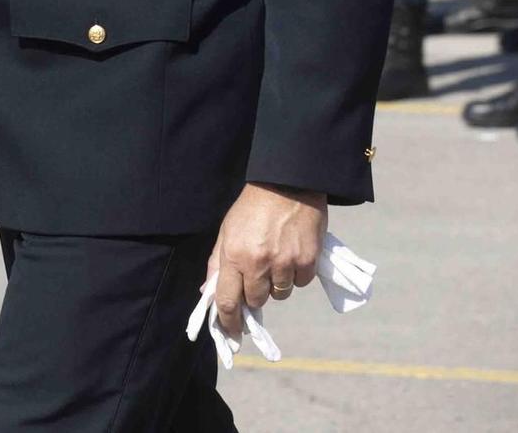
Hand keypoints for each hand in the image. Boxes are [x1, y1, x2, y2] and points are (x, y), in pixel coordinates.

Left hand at [207, 183, 326, 338]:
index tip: (231, 332)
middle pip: (256, 300)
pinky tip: (292, 254)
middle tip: (257, 278)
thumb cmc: (251, 209)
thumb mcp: (226, 232)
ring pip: (280, 294)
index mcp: (234, 255)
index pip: (228, 300)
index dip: (229, 321)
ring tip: (276, 260)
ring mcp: (285, 263)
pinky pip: (301, 282)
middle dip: (255, 295)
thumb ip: (217, 264)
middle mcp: (259, 263)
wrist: (287, 185)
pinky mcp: (308, 260)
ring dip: (277, 284)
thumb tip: (209, 293)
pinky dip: (296, 275)